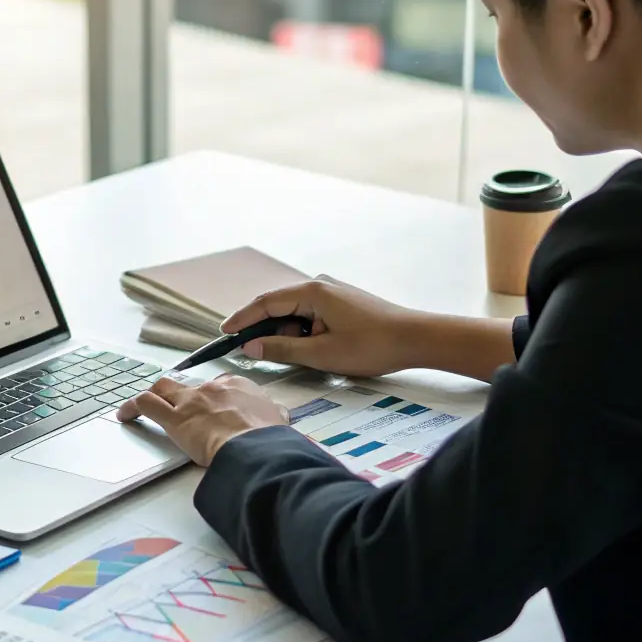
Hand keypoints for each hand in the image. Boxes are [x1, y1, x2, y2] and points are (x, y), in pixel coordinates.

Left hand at [116, 375, 288, 465]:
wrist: (254, 447)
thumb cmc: (268, 438)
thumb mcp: (278, 421)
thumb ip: (274, 415)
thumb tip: (278, 416)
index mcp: (239, 387)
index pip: (221, 385)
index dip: (213, 396)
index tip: (210, 406)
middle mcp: (212, 389)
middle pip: (188, 384)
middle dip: (181, 393)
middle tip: (176, 404)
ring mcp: (191, 401)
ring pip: (164, 388)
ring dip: (154, 395)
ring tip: (143, 404)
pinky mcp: (174, 418)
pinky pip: (146, 404)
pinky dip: (132, 407)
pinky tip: (125, 414)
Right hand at [222, 276, 419, 377]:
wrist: (417, 339)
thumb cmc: (373, 345)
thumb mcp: (322, 353)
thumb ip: (283, 349)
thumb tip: (251, 347)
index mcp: (313, 291)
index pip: (265, 303)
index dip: (242, 319)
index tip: (224, 333)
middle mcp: (320, 285)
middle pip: (278, 305)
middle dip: (262, 328)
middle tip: (246, 350)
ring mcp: (332, 293)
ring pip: (295, 312)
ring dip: (286, 333)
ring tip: (285, 356)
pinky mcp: (342, 303)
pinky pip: (311, 314)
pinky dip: (301, 331)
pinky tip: (306, 349)